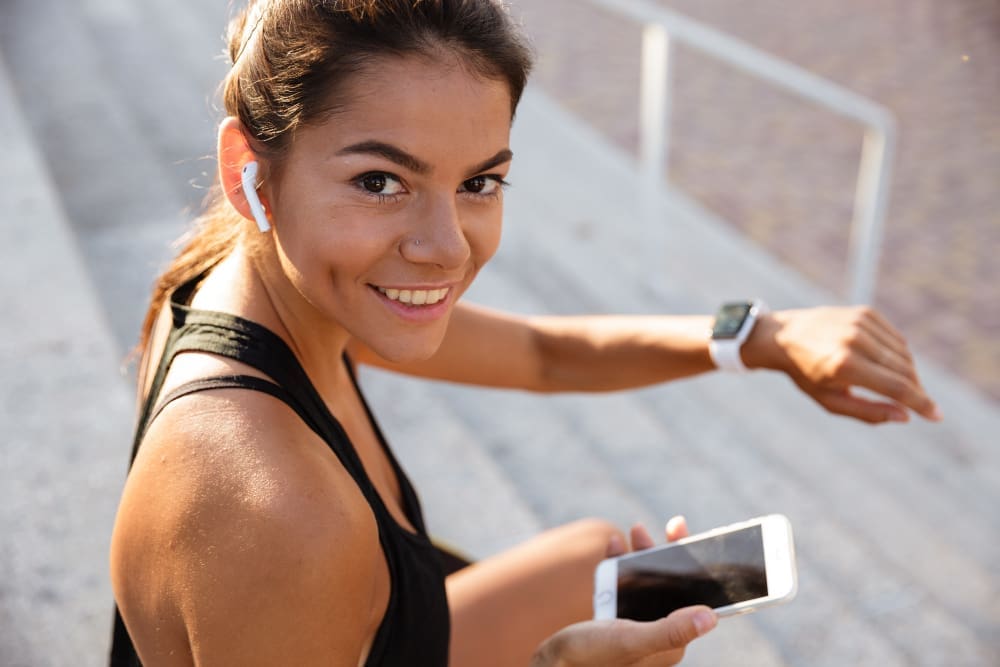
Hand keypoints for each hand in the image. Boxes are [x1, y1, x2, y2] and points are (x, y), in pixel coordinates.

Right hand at [531, 517, 715, 666]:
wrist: (553, 666)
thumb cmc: (590, 657)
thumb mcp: (632, 640)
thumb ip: (671, 630)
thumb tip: (711, 617)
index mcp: (670, 642)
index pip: (693, 598)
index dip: (696, 567)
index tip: (696, 539)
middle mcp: (657, 634)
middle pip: (671, 586)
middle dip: (669, 555)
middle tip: (673, 525)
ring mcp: (635, 626)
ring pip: (647, 583)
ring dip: (643, 555)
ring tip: (636, 531)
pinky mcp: (615, 621)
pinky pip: (624, 587)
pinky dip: (620, 565)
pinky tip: (613, 547)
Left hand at [745, 306, 942, 423]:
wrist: (783, 336)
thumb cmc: (805, 374)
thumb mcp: (831, 401)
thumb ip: (869, 412)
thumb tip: (906, 416)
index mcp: (845, 366)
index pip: (896, 387)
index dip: (921, 403)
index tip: (936, 416)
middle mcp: (855, 341)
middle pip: (904, 370)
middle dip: (916, 390)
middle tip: (918, 404)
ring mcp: (861, 323)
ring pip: (903, 354)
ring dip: (908, 373)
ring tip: (900, 387)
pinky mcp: (865, 312)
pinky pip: (895, 338)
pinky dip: (899, 354)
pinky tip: (889, 365)